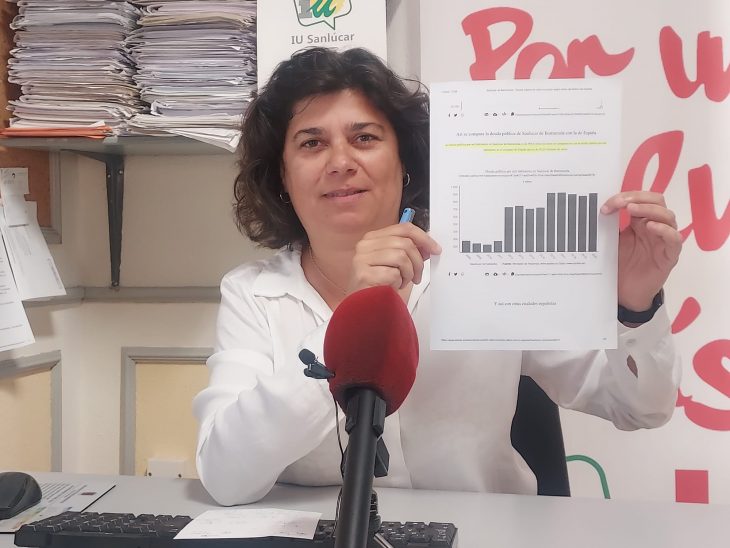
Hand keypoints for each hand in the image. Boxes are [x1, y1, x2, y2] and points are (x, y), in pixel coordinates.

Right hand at [349, 223, 440, 293]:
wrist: (363, 306)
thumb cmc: (379, 285)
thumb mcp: (396, 263)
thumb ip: (408, 251)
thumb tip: (427, 246)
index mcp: (373, 238)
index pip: (404, 228)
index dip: (423, 238)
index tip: (435, 249)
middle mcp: (365, 245)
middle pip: (405, 243)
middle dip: (418, 261)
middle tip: (418, 275)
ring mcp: (362, 259)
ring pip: (401, 256)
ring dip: (408, 273)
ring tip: (403, 282)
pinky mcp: (364, 274)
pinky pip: (393, 273)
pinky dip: (398, 282)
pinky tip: (392, 287)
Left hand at [601, 191, 681, 310]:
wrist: (624, 292)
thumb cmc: (620, 266)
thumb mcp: (612, 242)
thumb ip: (610, 226)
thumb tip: (599, 208)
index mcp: (641, 221)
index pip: (641, 199)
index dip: (625, 197)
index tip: (606, 205)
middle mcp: (655, 227)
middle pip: (657, 201)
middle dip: (639, 198)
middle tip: (621, 204)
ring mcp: (664, 240)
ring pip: (668, 216)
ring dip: (650, 210)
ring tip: (632, 210)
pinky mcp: (670, 256)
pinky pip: (674, 239)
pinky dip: (664, 230)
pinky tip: (650, 227)